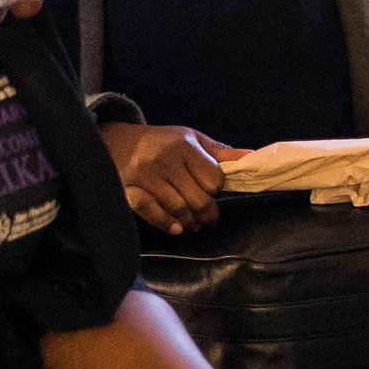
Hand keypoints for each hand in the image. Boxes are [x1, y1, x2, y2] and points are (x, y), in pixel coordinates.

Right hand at [101, 122, 247, 234]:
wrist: (116, 142)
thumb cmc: (162, 142)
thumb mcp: (192, 139)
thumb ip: (219, 152)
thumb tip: (251, 157)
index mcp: (185, 147)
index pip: (213, 178)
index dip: (217, 190)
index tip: (214, 193)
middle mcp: (165, 161)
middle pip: (198, 198)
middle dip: (208, 214)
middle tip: (210, 220)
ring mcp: (145, 177)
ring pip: (177, 208)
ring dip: (190, 222)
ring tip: (194, 224)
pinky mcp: (128, 189)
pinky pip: (150, 211)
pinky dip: (166, 223)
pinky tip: (177, 229)